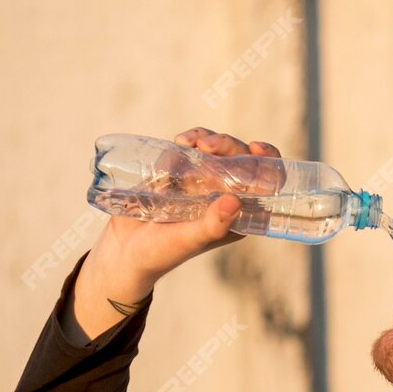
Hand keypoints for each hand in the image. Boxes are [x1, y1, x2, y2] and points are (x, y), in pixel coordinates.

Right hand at [73, 127, 282, 336]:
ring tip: (185, 141)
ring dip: (206, 138)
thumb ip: (212, 226)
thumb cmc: (160, 253)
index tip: (255, 147)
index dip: (269, 163)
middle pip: (241, 161)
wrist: (122, 250)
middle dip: (228, 145)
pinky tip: (176, 145)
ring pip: (217, 150)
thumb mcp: (188, 240)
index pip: (266, 186)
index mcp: (238, 216)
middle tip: (205, 144)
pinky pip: (191, 149)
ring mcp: (203, 184)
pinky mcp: (180, 174)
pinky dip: (186, 142)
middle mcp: (224, 197)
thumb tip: (235, 201)